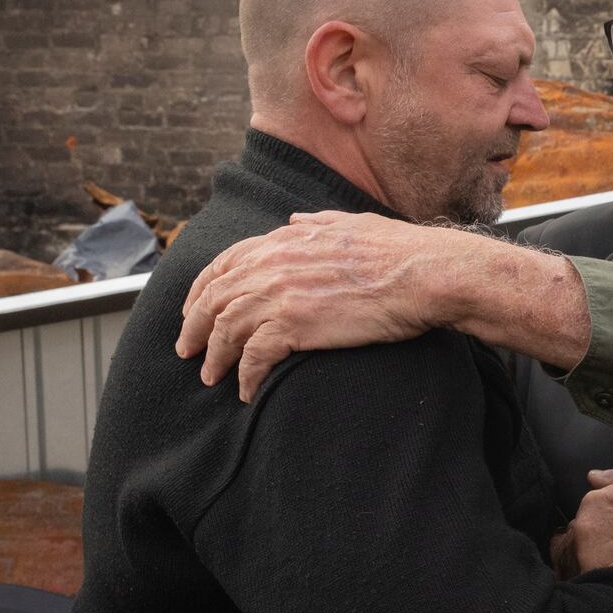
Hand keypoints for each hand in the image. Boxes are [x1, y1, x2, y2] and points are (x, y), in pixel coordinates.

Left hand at [176, 211, 447, 401]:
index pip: (225, 263)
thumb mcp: (350, 223)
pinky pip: (253, 356)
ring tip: (212, 377)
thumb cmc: (397, 250)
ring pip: (226, 329)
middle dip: (195, 326)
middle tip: (189, 350)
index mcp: (284, 240)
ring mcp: (281, 294)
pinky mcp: (294, 324)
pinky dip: (245, 376)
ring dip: (215, 356)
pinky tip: (246, 391)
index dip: (203, 289)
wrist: (423, 273)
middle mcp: (274, 264)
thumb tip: (294, 220)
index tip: (196, 310)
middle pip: (215, 298)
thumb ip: (316, 222)